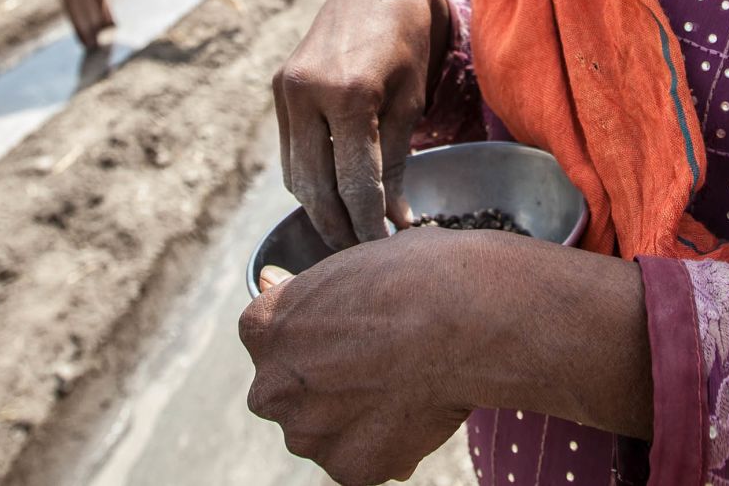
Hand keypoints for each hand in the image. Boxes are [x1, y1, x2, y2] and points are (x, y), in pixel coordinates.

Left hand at [240, 228, 475, 484]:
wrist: (466, 318)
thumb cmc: (413, 274)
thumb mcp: (346, 264)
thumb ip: (303, 291)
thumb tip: (271, 281)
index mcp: (262, 329)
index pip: (270, 340)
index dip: (312, 337)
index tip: (346, 332)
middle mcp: (272, 386)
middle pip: (286, 393)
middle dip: (319, 385)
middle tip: (374, 364)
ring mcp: (308, 433)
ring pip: (319, 432)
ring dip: (348, 418)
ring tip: (400, 386)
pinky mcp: (349, 467)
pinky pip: (358, 459)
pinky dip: (382, 444)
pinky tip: (413, 409)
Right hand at [273, 0, 454, 248]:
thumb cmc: (407, 44)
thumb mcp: (410, 101)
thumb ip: (397, 160)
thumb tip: (395, 220)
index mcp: (349, 94)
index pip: (354, 181)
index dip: (369, 223)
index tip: (386, 250)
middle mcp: (307, 92)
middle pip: (316, 186)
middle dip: (340, 227)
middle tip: (365, 256)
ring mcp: (286, 91)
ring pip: (296, 175)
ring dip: (320, 210)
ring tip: (350, 235)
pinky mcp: (279, 89)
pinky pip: (291, 153)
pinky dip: (309, 181)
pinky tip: (332, 199)